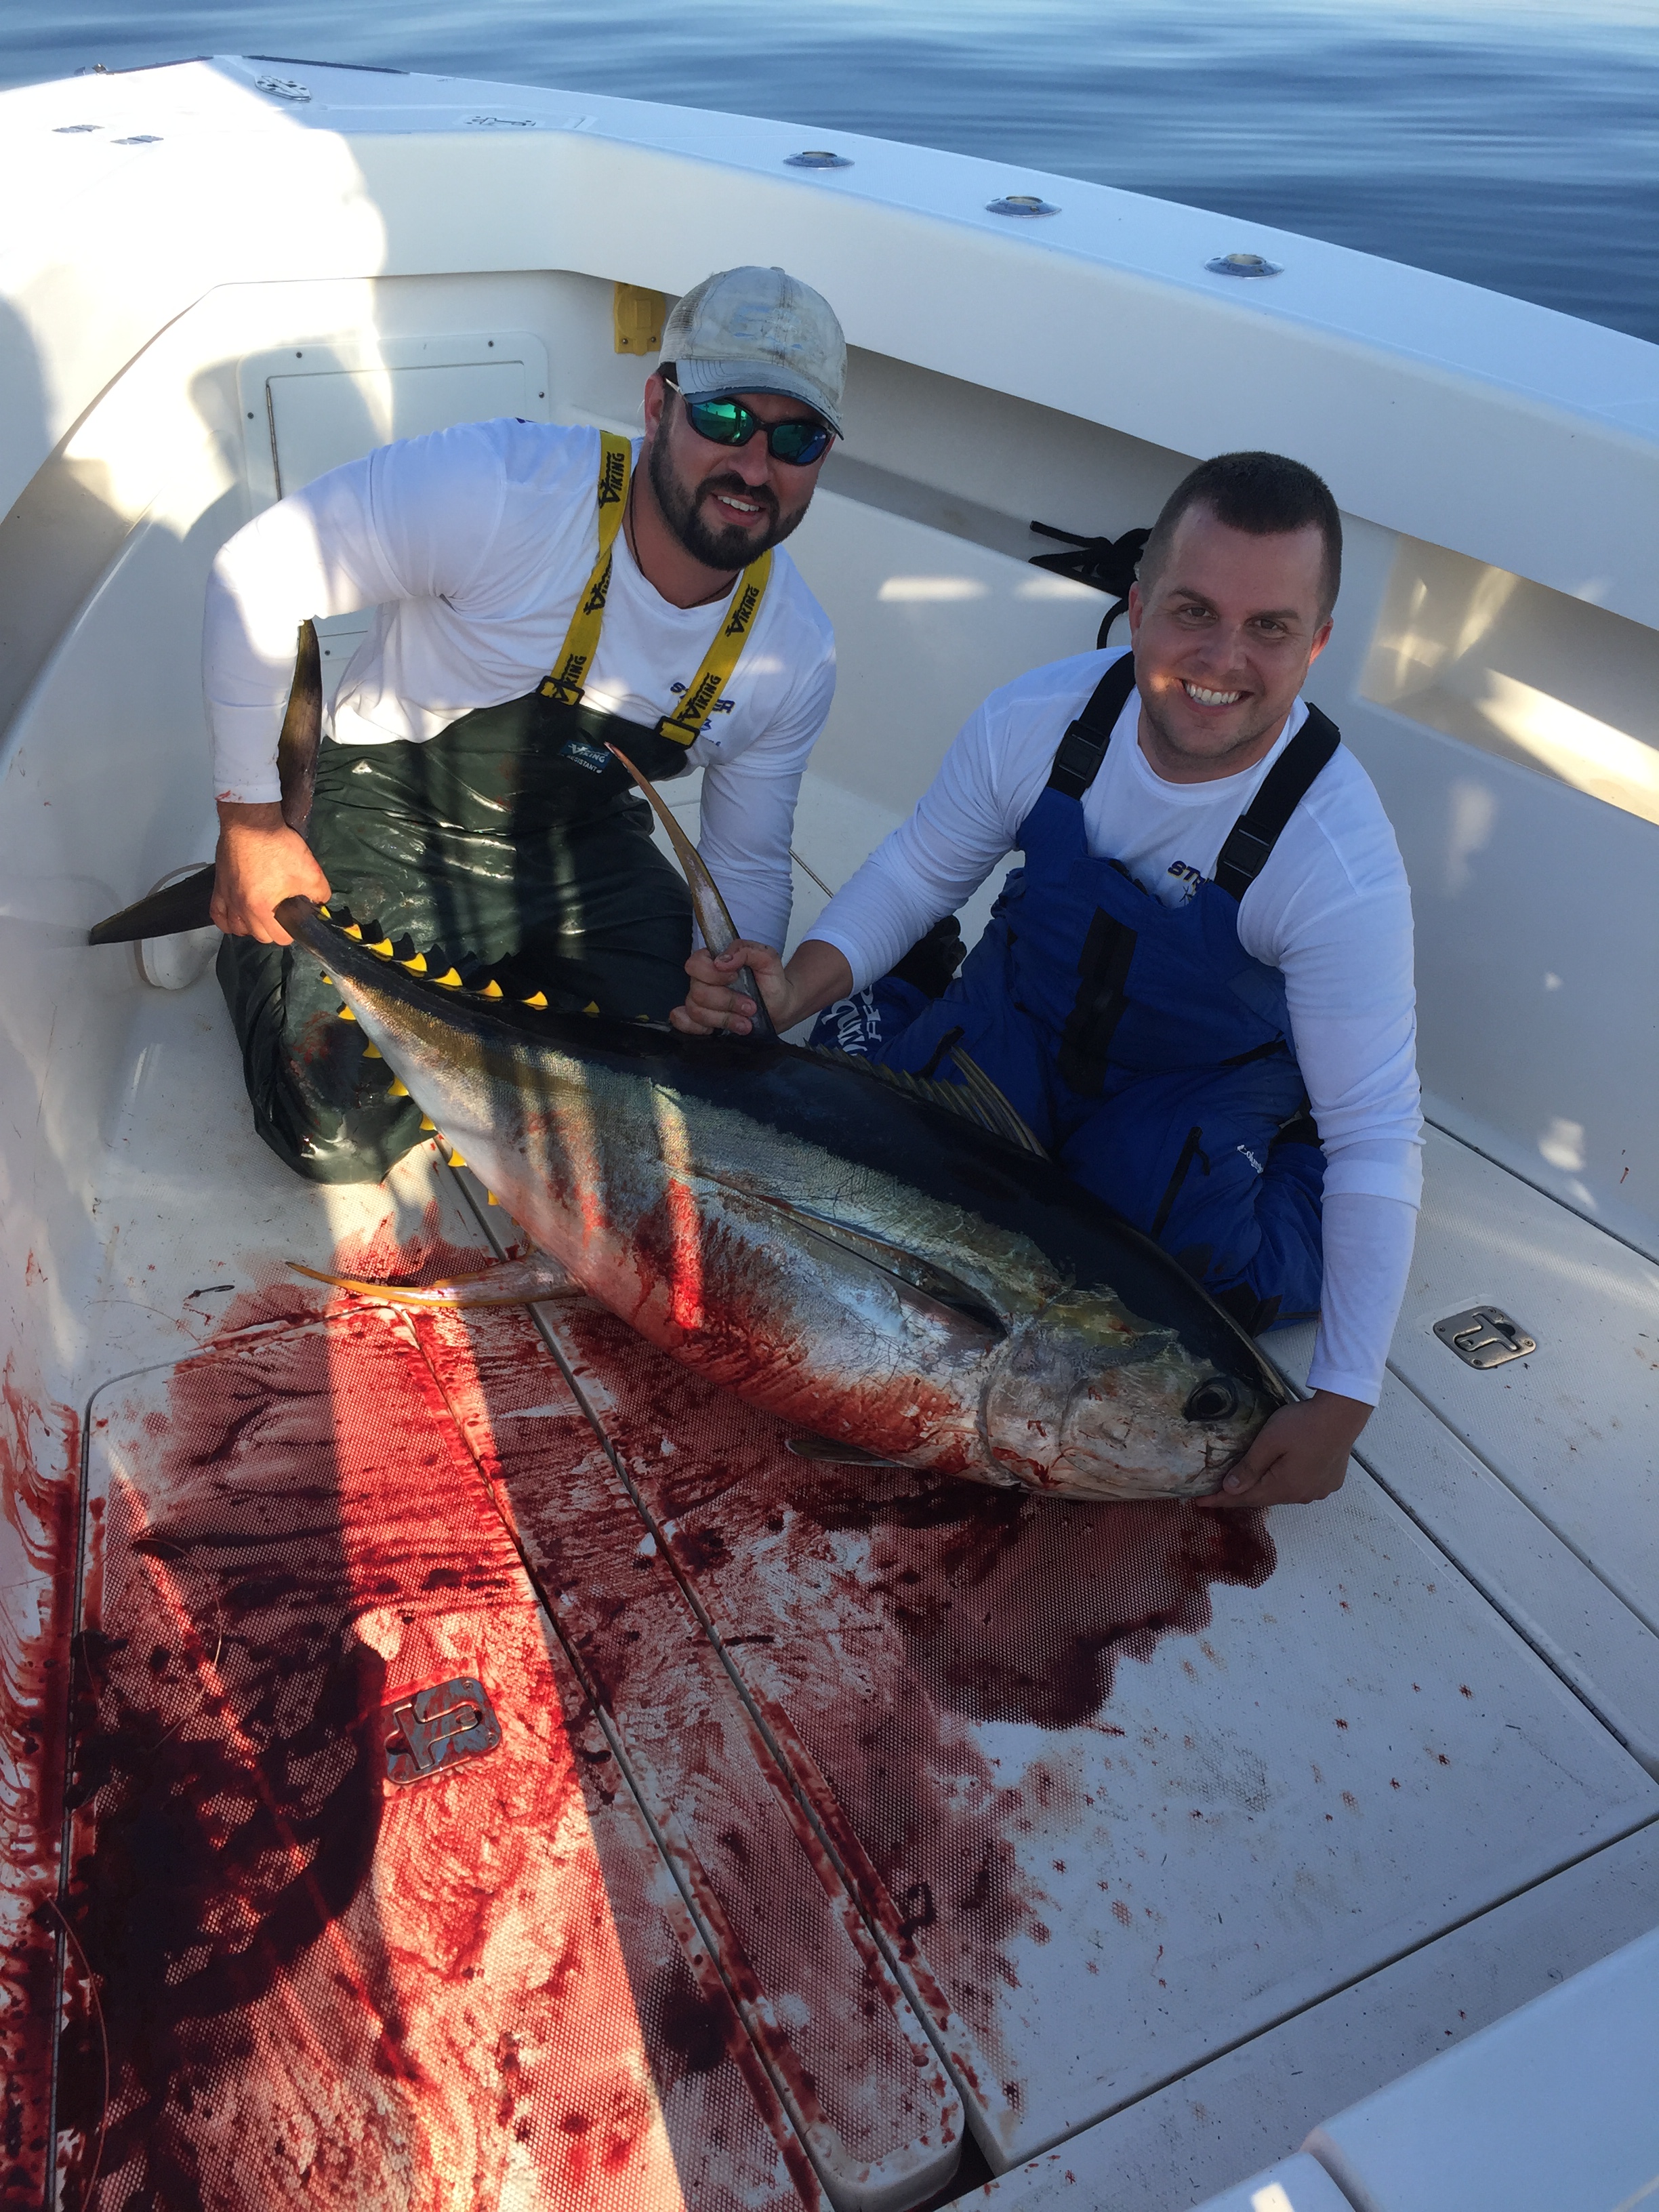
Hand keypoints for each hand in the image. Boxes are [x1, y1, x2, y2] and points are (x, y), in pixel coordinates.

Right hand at [211, 800, 330, 943]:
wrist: (251, 822)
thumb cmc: (278, 846)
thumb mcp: (310, 872)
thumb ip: (319, 894)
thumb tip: (319, 903)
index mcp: (263, 909)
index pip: (280, 937)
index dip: (293, 931)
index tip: (298, 919)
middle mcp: (241, 908)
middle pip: (259, 935)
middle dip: (274, 930)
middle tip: (284, 915)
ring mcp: (227, 898)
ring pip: (237, 928)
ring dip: (251, 927)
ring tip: (263, 916)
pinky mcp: (218, 886)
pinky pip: (217, 914)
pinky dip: (227, 920)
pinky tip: (237, 916)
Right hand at [670, 941, 794, 1035]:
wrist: (779, 1008)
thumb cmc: (770, 982)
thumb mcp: (768, 959)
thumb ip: (747, 950)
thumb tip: (723, 961)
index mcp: (714, 961)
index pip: (695, 963)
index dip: (712, 974)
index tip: (735, 977)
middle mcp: (703, 981)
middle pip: (698, 991)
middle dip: (727, 1001)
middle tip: (750, 1006)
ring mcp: (701, 1002)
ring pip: (696, 1011)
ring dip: (724, 1018)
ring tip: (746, 1022)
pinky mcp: (701, 1021)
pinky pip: (684, 1023)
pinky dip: (697, 1028)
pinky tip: (715, 1030)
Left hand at [1196, 1390, 1369, 1510]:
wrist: (1343, 1413)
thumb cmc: (1303, 1424)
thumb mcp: (1268, 1442)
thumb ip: (1249, 1467)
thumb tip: (1230, 1489)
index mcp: (1285, 1488)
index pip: (1245, 1498)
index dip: (1220, 1499)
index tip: (1198, 1502)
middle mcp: (1303, 1495)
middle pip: (1265, 1496)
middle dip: (1243, 1493)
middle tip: (1220, 1488)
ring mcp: (1319, 1490)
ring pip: (1284, 1491)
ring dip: (1267, 1486)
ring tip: (1251, 1479)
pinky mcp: (1331, 1480)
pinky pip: (1302, 1485)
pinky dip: (1287, 1481)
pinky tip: (1283, 1472)